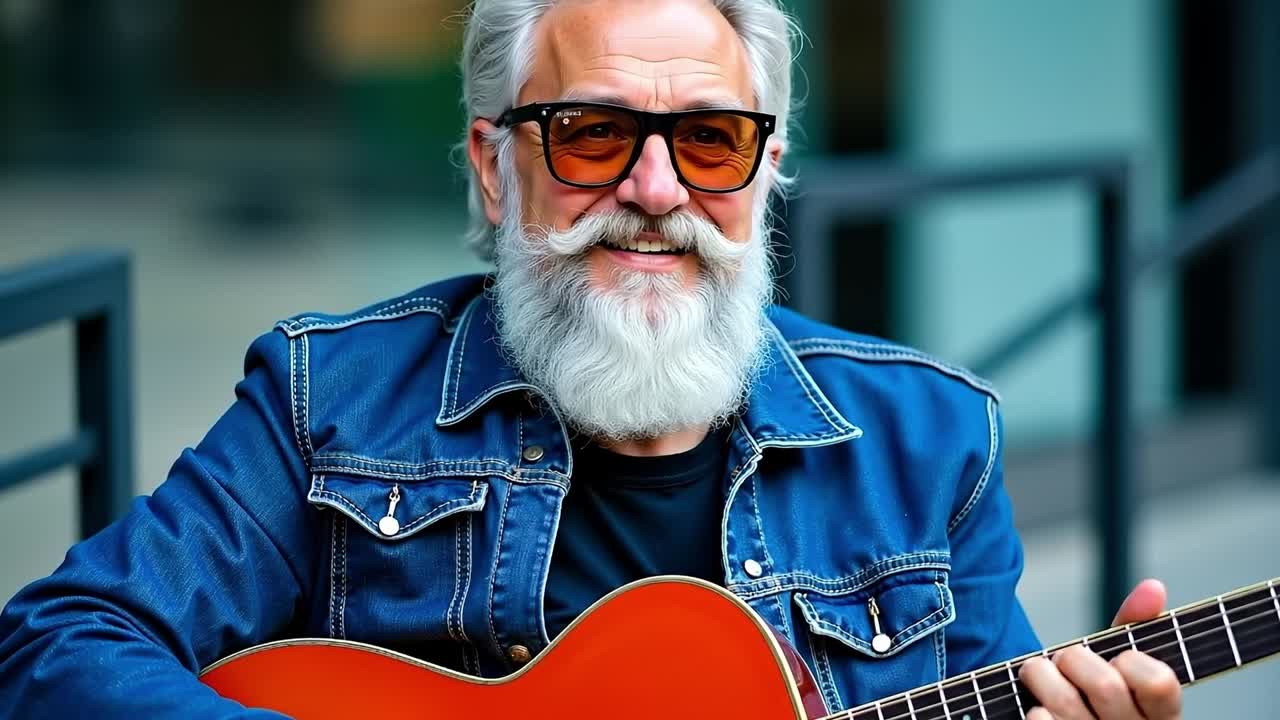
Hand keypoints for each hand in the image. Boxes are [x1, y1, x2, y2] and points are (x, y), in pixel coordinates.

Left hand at [1019, 579, 1182, 718]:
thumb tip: (1153, 586)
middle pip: (1105, 686)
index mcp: (1161, 716)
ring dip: (1040, 674)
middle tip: (1063, 658)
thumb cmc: (1098, 697)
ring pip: (1065, 702)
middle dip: (1074, 657)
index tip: (1120, 658)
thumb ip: (1135, 629)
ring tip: (1036, 672)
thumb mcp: (1122, 667)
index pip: (1160, 683)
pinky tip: (1037, 708)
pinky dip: (1033, 709)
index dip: (1133, 661)